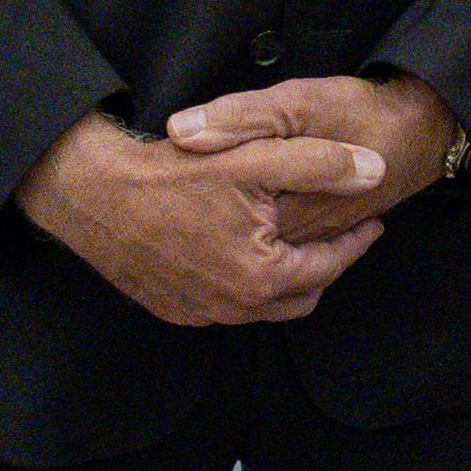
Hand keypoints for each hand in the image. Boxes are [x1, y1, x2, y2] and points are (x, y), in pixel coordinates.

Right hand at [14, 111, 388, 324]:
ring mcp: (199, 313)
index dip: (356, 240)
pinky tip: (250, 249)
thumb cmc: (174, 175)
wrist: (95, 194)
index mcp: (261, 278)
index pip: (330, 266)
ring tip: (299, 238)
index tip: (371, 218)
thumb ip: (324, 164)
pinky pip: (229, 305)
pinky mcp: (174, 309)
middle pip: (303, 295)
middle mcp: (232, 308)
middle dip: (326, 264)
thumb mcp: (258, 157)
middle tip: (341, 232)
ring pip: (266, 305)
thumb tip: (375, 171)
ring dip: (288, 277)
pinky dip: (250, 283)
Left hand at [164, 72, 464, 243]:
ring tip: (212, 185)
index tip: (170, 161)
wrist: (419, 132)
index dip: (182, 188)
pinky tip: (247, 194)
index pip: (206, 214)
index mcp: (277, 214)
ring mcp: (304, 243)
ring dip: (228, 219)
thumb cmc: (360, 115)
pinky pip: (274, 239)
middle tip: (188, 177)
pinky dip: (252, 222)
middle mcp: (290, 241)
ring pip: (249, 242)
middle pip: (225, 235)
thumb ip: (239, 117)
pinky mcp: (318, 236)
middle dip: (202, 210)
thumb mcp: (297, 102)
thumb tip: (179, 132)